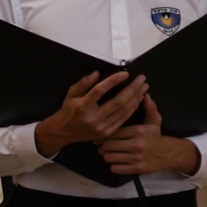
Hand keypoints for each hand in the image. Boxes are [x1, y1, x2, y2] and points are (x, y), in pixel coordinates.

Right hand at [33, 69, 147, 154]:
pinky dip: (133, 108)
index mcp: (82, 106)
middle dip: (133, 89)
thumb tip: (97, 73)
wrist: (63, 132)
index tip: (125, 73)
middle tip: (142, 79)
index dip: (113, 81)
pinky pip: (124, 119)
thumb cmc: (67, 111)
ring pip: (124, 111)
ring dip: (136, 98)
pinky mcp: (107, 133)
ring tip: (144, 87)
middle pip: (118, 102)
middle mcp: (93, 118)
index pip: (100, 91)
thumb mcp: (70, 95)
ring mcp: (101, 127)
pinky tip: (138, 99)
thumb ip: (83, 83)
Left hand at [96, 95, 200, 176]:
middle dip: (103, 146)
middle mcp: (136, 144)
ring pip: (109, 157)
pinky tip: (117, 162)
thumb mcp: (154, 121)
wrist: (169, 154)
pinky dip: (114, 166)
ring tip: (109, 153)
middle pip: (108, 145)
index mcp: (138, 131)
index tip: (101, 137)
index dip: (104, 135)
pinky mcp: (136, 169)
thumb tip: (145, 95)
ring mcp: (136, 158)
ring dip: (107, 156)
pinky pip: (116, 168)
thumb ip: (148, 108)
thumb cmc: (156, 136)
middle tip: (103, 146)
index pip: (113, 132)